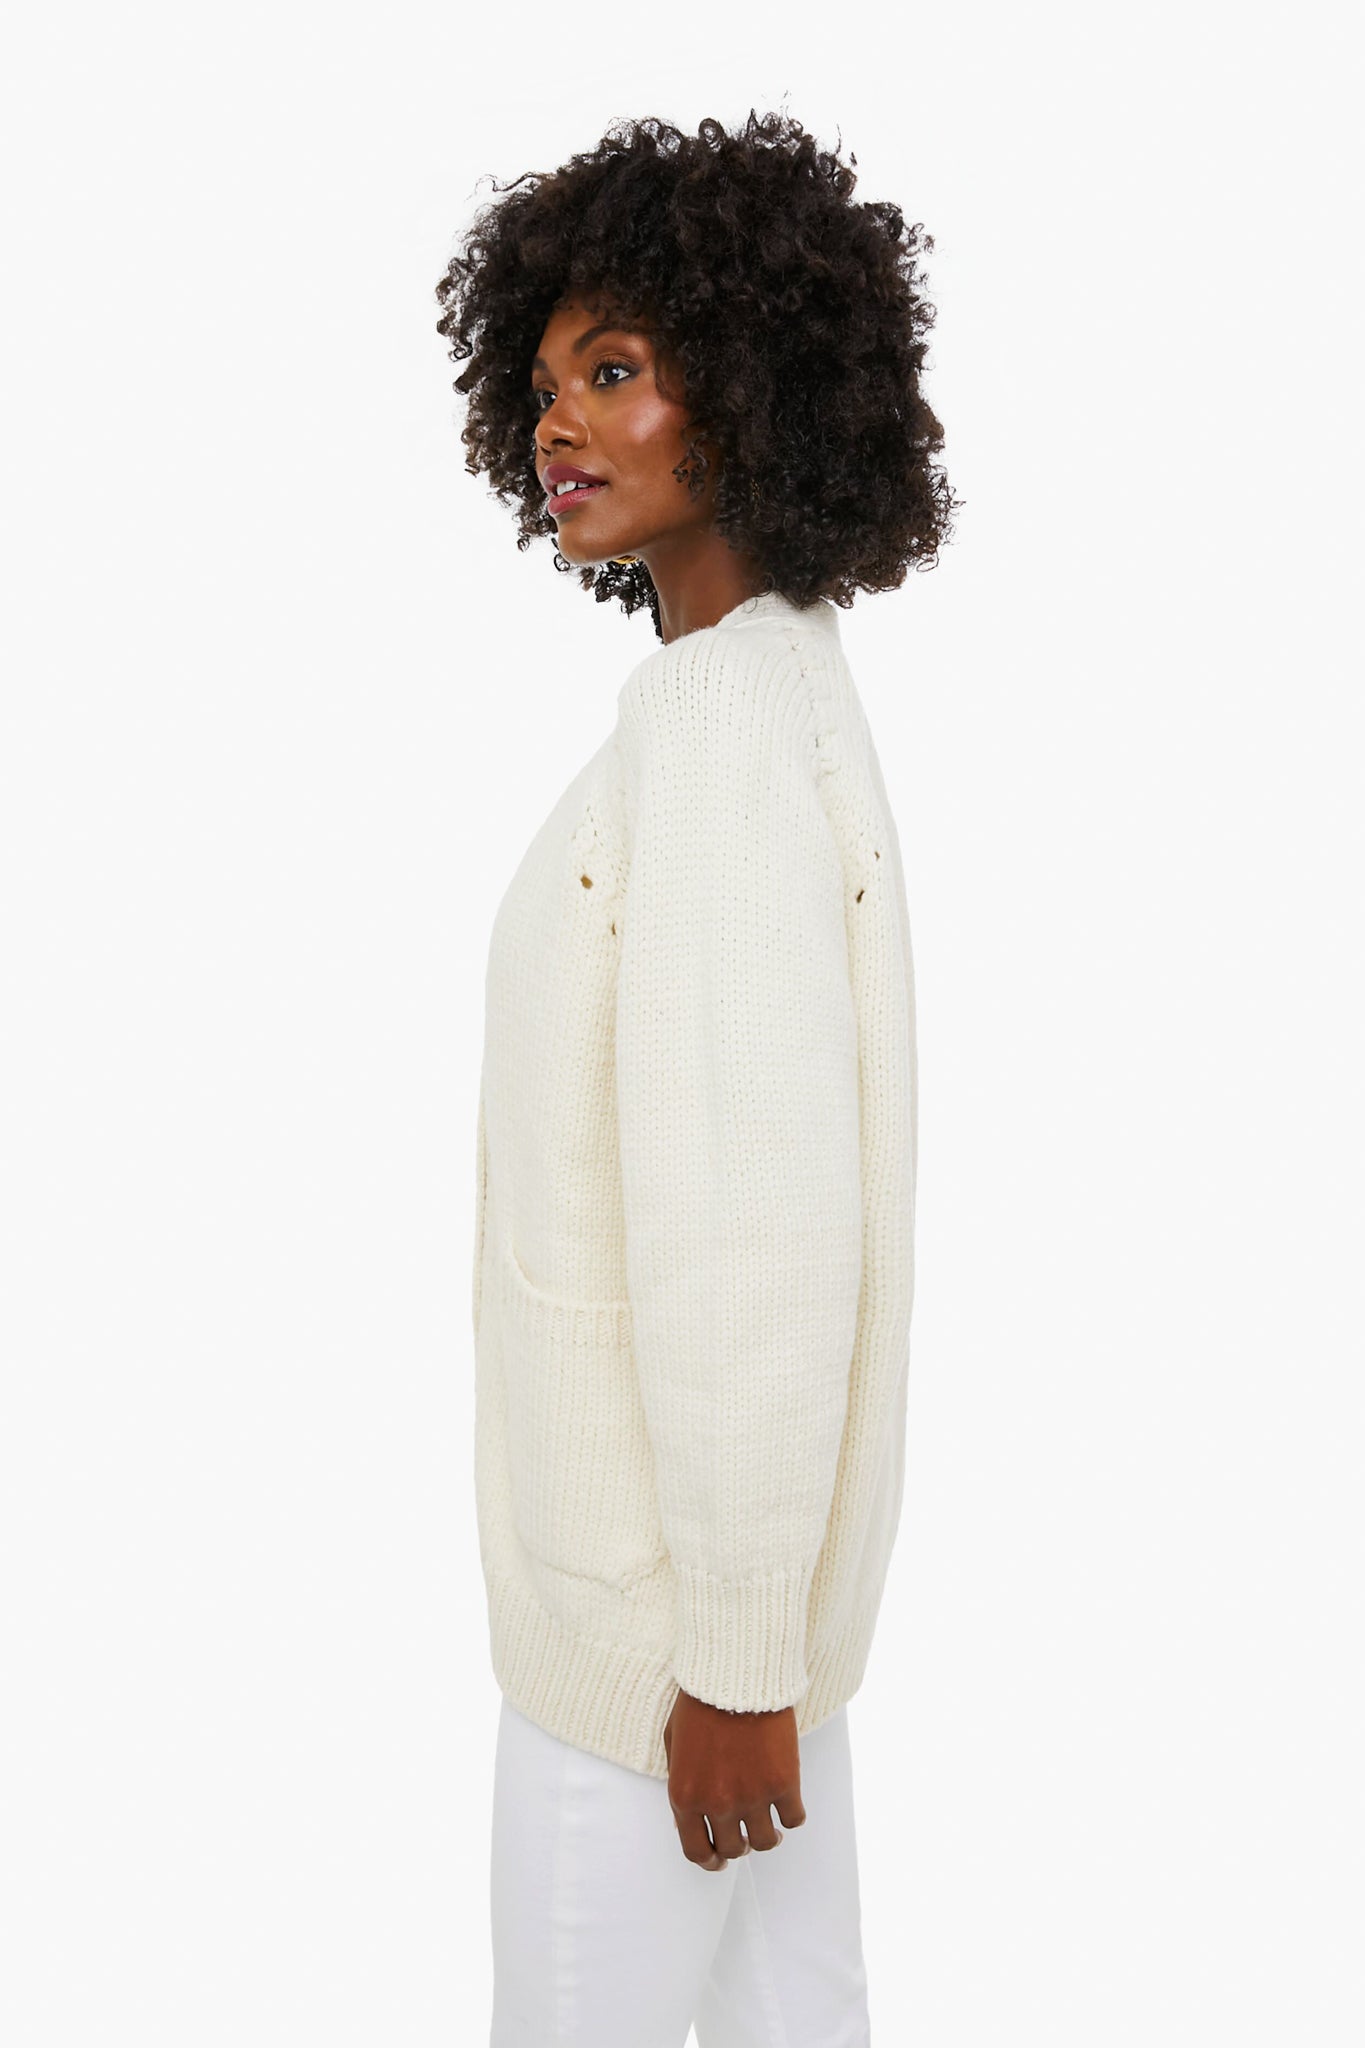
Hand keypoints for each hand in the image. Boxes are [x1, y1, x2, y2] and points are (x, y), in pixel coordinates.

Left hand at [662, 1686, 806, 1870]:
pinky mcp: (784, 1783)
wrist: (735, 1673)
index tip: (719, 1860)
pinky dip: (792, 1815)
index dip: (710, 1861)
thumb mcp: (673, 1744)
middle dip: (739, 1845)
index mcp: (685, 1797)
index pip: (696, 1852)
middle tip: (746, 1834)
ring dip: (768, 1836)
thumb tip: (687, 1820)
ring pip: (766, 1842)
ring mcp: (753, 1796)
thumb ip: (681, 1786)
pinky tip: (788, 1801)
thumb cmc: (700, 1701)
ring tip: (771, 1822)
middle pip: (733, 1849)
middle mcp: (718, 1804)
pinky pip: (794, 1819)